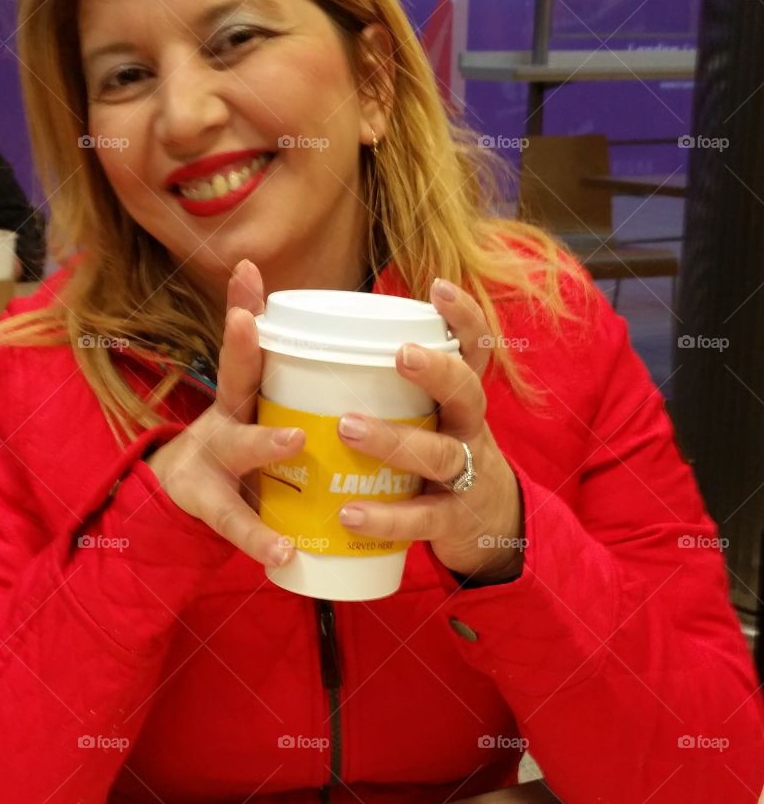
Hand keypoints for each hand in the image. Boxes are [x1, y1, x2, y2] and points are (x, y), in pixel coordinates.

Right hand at [146, 260, 304, 566]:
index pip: (243, 345)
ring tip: (293, 440)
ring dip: (264, 443)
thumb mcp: (250, 411)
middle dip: (240, 350)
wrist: (181, 501)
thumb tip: (325, 331)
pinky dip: (262, 538)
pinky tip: (285, 552)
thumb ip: (278, 378)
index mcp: (240, 397)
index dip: (242, 308)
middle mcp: (223, 421)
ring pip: (238, 449)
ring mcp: (213, 463)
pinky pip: (239, 523)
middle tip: (246, 323)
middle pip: (233, 382)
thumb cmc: (235, 448)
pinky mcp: (212, 508)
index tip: (247, 271)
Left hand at [335, 279, 524, 582]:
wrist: (492, 527)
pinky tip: (349, 512)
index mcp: (459, 398)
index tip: (439, 287)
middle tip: (401, 355)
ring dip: (393, 440)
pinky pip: (421, 518)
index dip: (464, 318)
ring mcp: (466, 475)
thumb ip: (390, 383)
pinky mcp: (452, 520)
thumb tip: (322, 337)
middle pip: (466, 393)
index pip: (473, 350)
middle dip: (437, 371)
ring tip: (346, 427)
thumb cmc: (438, 453)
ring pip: (438, 453)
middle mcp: (469, 429)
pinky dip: (385, 516)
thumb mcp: (430, 414)